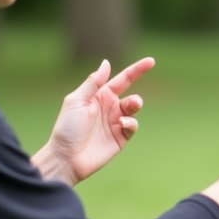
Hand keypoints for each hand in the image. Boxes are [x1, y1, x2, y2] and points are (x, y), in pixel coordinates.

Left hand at [33, 58, 154, 186]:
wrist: (67, 158)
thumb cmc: (67, 128)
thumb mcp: (77, 100)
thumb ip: (94, 82)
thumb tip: (107, 63)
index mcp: (99, 96)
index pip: (122, 80)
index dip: (137, 70)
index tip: (151, 61)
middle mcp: (109, 108)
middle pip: (132, 96)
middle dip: (136, 97)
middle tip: (133, 103)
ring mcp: (116, 123)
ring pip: (135, 109)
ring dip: (135, 106)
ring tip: (129, 111)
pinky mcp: (120, 137)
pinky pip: (133, 126)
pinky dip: (131, 123)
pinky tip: (121, 125)